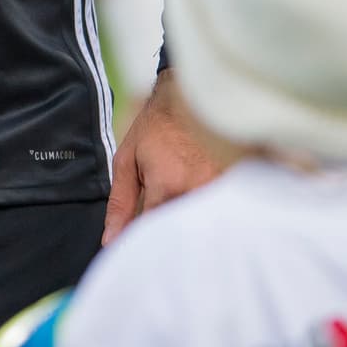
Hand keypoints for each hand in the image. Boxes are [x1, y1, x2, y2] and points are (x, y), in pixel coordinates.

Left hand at [102, 69, 219, 245]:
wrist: (192, 97)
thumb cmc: (156, 128)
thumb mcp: (127, 161)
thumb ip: (120, 203)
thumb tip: (111, 240)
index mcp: (168, 186)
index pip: (152, 234)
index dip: (142, 245)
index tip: (135, 250)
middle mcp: (198, 191)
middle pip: (179, 235)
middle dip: (166, 241)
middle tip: (156, 234)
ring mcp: (221, 188)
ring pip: (199, 227)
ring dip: (186, 229)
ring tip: (179, 212)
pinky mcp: (235, 185)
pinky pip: (217, 214)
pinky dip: (205, 217)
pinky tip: (197, 205)